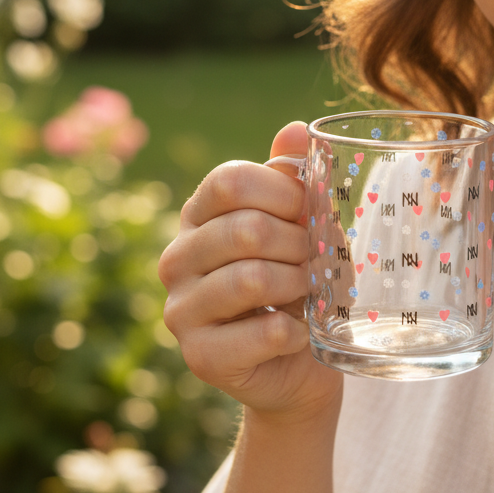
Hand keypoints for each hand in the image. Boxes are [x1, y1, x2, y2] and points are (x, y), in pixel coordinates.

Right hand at [159, 121, 341, 420]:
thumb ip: (293, 177)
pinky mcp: (199, 357)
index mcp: (197, 216)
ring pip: (250, 278)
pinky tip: (297, 332)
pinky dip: (292, 330)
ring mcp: (180, 310)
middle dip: (298, 243)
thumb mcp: (300, 225)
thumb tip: (296, 128)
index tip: (310, 212)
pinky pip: (259, 332)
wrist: (296, 363)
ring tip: (310, 293)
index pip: (229, 181)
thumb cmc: (297, 282)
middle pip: (244, 228)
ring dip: (298, 285)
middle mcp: (176, 259)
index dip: (282, 192)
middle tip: (316, 260)